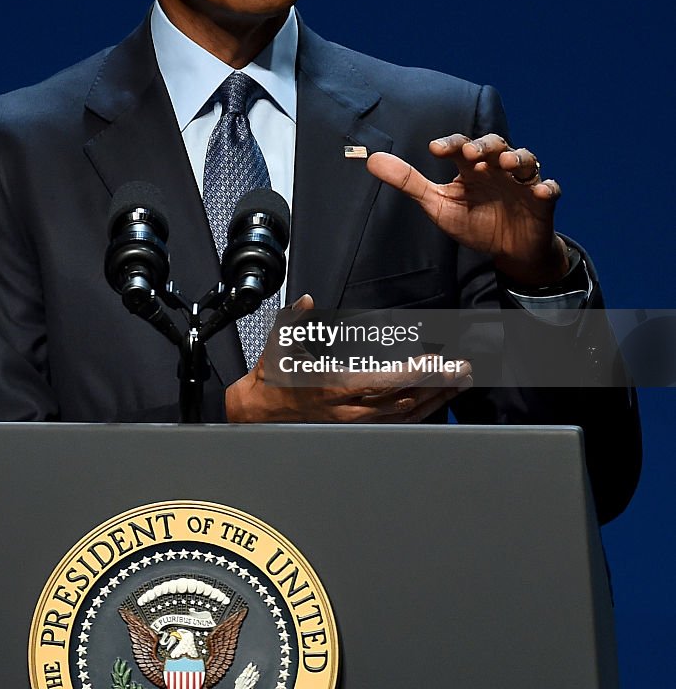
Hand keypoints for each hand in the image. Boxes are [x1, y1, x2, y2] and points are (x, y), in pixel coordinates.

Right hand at [225, 295, 472, 422]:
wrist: (261, 412)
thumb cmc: (273, 376)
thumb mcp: (279, 343)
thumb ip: (295, 319)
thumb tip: (308, 301)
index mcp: (333, 386)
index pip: (381, 381)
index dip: (411, 373)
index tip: (435, 361)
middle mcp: (349, 408)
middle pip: (403, 398)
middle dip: (436, 383)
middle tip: (465, 368)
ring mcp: (355, 421)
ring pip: (405, 413)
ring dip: (436, 397)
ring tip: (462, 380)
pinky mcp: (358, 425)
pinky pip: (397, 421)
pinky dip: (422, 410)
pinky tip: (439, 399)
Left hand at [366, 133, 568, 285]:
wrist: (508, 250)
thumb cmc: (473, 222)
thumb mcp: (437, 204)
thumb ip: (408, 182)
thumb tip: (372, 160)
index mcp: (473, 167)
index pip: (462, 145)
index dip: (452, 143)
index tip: (436, 149)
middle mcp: (498, 168)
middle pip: (496, 145)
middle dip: (485, 146)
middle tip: (471, 153)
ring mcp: (522, 183)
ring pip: (526, 160)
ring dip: (517, 159)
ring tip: (504, 165)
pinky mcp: (542, 202)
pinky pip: (549, 189)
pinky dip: (546, 187)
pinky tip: (539, 190)